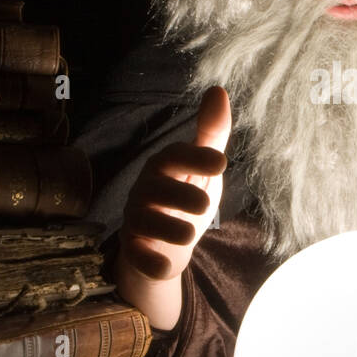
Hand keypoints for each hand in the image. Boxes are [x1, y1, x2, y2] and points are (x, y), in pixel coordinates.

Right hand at [119, 86, 230, 282]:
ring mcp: (138, 219)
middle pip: (157, 189)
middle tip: (205, 205)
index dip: (195, 157)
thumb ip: (211, 133)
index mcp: (165, 167)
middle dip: (180, 196)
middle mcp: (146, 190)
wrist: (166, 244)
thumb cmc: (186, 197)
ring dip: (167, 228)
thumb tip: (218, 89)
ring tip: (189, 234)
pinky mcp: (135, 249)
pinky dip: (149, 261)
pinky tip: (165, 266)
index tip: (221, 162)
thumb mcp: (203, 167)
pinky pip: (136, 254)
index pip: (174, 156)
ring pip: (145, 221)